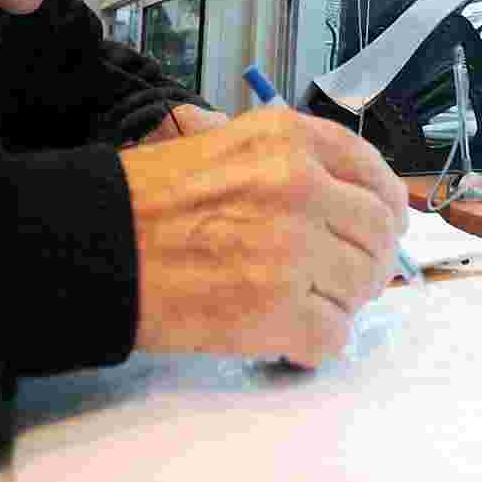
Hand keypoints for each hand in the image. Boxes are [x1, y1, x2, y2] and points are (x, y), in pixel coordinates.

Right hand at [119, 108, 408, 365]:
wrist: (95, 244)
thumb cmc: (151, 199)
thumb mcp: (229, 144)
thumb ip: (296, 162)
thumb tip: (353, 199)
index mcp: (289, 140)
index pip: (374, 172)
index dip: (386, 206)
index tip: (385, 224)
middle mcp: (299, 186)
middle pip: (378, 233)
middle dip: (369, 260)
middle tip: (346, 275)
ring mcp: (291, 249)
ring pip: (362, 286)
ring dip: (341, 301)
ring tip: (306, 302)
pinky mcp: (274, 310)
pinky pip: (332, 335)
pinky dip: (316, 341)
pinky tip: (289, 333)